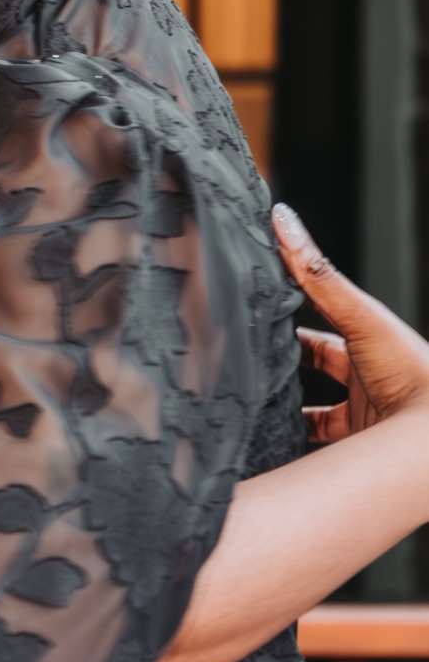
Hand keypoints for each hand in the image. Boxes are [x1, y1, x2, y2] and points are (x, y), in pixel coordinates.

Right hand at [274, 201, 428, 444]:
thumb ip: (317, 275)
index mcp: (370, 333)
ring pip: (314, 404)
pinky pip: (317, 439)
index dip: (292, 297)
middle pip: (316, 357)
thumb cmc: (413, 372)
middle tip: (247, 346)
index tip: (258, 287)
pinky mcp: (355, 441)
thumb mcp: (360, 317)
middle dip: (284, 354)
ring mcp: (362, 408)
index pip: (322, 307)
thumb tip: (284, 220)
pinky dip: (294, 436)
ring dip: (286, 402)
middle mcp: (367, 370)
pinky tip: (270, 433)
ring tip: (251, 395)